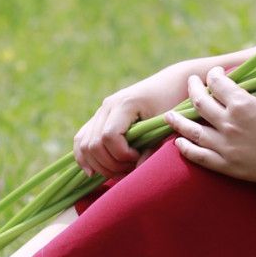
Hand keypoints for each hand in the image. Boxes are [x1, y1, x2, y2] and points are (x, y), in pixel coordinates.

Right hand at [74, 59, 198, 179]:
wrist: (171, 84)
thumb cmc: (173, 103)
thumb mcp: (166, 125)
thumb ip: (153, 148)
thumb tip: (137, 169)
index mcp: (124, 104)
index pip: (109, 136)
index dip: (122, 154)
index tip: (139, 156)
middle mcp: (107, 106)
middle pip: (94, 144)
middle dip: (111, 164)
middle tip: (131, 168)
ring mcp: (101, 111)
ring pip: (84, 144)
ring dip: (100, 165)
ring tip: (121, 170)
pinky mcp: (100, 117)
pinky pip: (82, 139)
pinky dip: (84, 157)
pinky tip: (93, 172)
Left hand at [163, 67, 255, 185]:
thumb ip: (255, 84)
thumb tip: (239, 74)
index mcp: (242, 102)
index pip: (216, 82)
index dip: (213, 75)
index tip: (213, 74)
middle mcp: (230, 123)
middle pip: (200, 102)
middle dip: (193, 89)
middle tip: (191, 83)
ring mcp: (227, 147)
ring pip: (192, 131)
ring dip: (178, 121)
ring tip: (168, 116)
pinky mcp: (229, 166)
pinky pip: (199, 157)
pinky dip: (186, 148)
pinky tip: (179, 142)